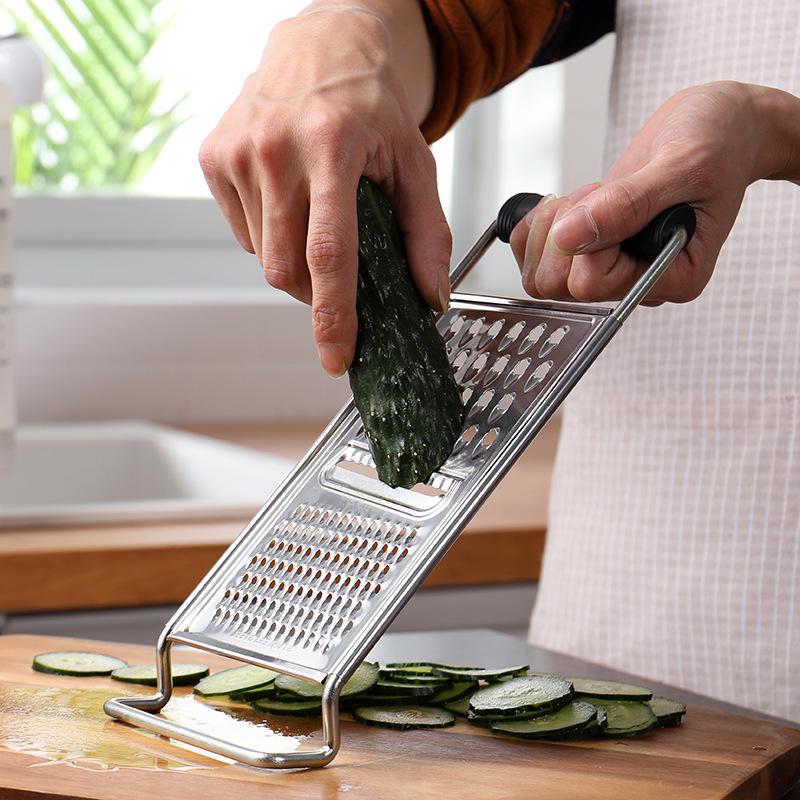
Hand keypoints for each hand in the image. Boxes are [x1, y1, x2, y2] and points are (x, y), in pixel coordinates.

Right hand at [199, 2, 449, 375]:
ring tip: (317, 220)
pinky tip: (290, 204)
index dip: (333, 314)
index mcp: (331, 145)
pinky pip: (244, 235)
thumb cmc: (372, 106)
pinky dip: (271, 239)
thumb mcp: (414, 162)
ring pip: (264, 257)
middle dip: (315, 293)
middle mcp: (274, 148)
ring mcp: (236, 152)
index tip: (336, 356)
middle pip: (287, 267)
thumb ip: (428, 232)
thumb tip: (431, 297)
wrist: (320, 46)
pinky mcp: (213, 158)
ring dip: (295, 263)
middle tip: (341, 276)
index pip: (329, 252)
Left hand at [509, 81, 787, 304]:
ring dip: (552, 227)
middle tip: (602, 193)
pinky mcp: (591, 253)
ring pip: (543, 274)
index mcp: (673, 278)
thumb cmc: (720, 143)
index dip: (589, 241)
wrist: (721, 128)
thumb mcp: (682, 165)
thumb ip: (627, 204)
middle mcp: (639, 282)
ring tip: (595, 194)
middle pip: (559, 286)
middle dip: (564, 234)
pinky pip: (535, 256)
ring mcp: (612, 269)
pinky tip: (570, 201)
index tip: (614, 200)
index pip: (593, 284)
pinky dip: (539, 224)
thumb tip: (568, 236)